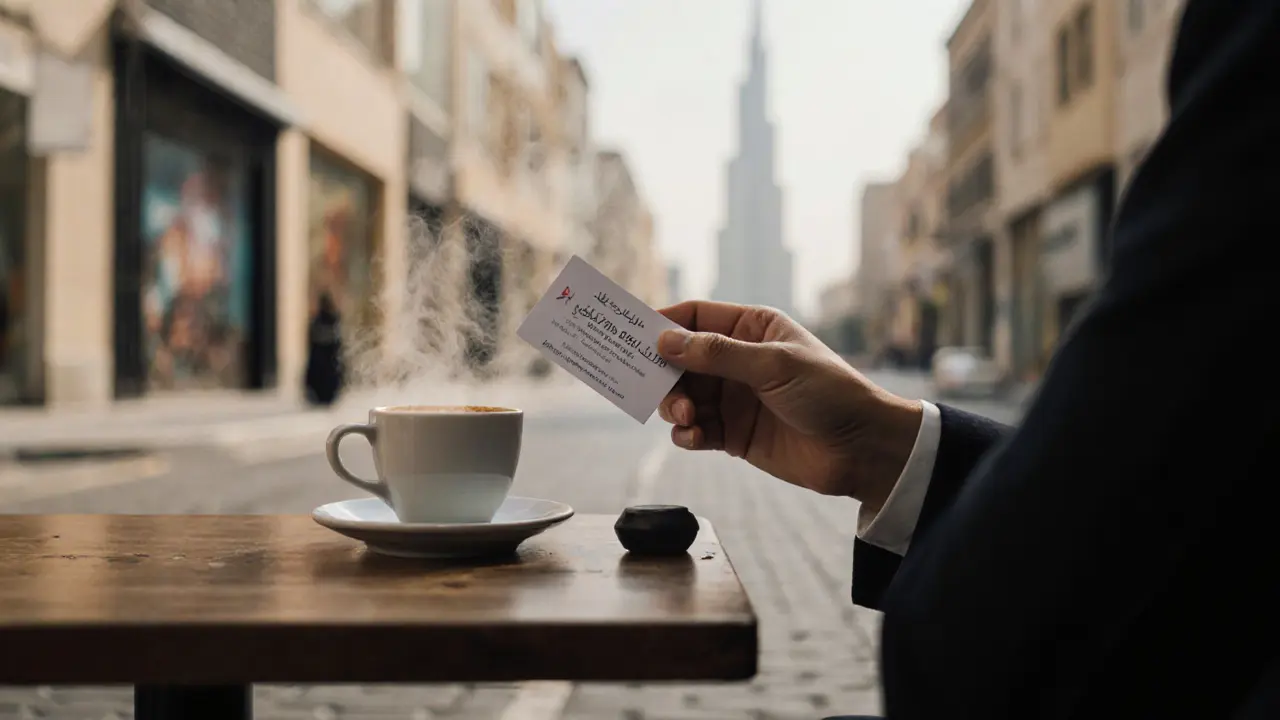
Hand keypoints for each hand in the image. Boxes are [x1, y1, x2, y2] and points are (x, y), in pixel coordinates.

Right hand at [656, 301, 921, 509]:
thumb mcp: (774, 365)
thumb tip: (666, 341)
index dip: (663, 324)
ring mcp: (734, 398)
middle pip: (680, 359)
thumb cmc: (829, 393)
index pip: (696, 317)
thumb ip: (718, 354)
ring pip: (682, 397)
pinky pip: (694, 430)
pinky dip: (686, 434)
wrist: (862, 449)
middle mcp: (738, 361)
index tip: (633, 336)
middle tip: (652, 387)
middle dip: (664, 373)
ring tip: (685, 417)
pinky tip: (694, 437)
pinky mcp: (733, 434)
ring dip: (673, 407)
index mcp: (752, 329)